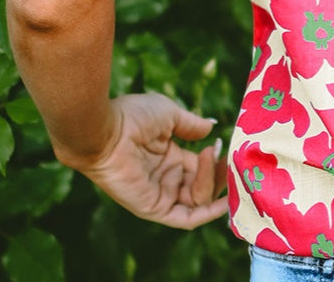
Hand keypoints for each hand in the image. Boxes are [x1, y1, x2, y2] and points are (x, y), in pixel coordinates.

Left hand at [62, 93, 227, 229]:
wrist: (105, 129)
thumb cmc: (133, 116)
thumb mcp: (170, 115)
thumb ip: (192, 125)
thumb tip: (212, 127)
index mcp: (168, 157)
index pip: (200, 167)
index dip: (216, 162)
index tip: (225, 147)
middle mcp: (165, 178)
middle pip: (202, 186)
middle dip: (218, 174)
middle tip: (227, 158)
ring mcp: (159, 194)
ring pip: (198, 200)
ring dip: (212, 183)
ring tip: (213, 158)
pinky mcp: (153, 207)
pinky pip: (185, 218)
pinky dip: (207, 214)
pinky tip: (224, 202)